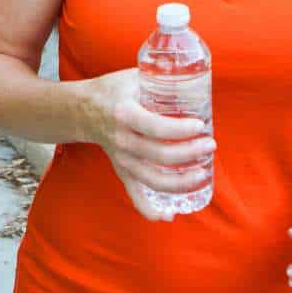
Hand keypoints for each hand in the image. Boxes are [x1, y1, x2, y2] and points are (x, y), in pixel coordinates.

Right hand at [84, 68, 214, 221]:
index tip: (200, 126)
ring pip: (152, 179)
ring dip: (180, 182)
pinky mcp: (121, 170)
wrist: (82, 109)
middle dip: (190, 153)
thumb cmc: (113, 90)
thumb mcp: (133, 77)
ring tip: (203, 174)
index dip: (181, 130)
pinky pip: (134, 195)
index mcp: (124, 114)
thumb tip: (196, 79)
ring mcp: (120, 159)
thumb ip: (161, 78)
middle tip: (210, 145)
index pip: (156, 128)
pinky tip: (168, 216)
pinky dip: (149, 210)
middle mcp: (121, 140)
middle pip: (160, 155)